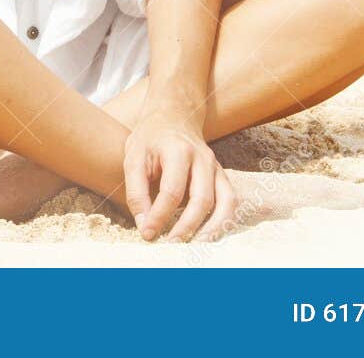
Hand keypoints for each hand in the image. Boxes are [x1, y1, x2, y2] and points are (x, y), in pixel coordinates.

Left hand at [122, 100, 236, 242]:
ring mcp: (216, 167)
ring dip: (212, 228)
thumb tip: (144, 224)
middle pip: (201, 199)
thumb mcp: (133, 157)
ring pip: (224, 202)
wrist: (172, 115)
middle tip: (170, 245)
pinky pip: (230, 201)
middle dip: (186, 226)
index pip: (172, 190)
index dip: (160, 215)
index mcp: (178, 150)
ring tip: (194, 247)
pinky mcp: (222, 175)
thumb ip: (136, 191)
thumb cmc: (150, 138)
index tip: (147, 233)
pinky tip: (208, 235)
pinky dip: (223, 221)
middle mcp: (203, 158)